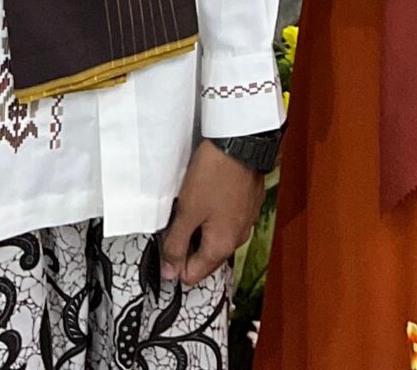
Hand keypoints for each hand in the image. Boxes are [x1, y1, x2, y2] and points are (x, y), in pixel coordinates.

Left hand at [160, 141, 262, 286]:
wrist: (242, 140)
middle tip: (177, 218)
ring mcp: (246, 221)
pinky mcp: (249, 204)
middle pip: (205, 258)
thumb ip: (176, 245)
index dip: (173, 262)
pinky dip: (215, 213)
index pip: (191, 276)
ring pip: (216, 237)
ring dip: (202, 227)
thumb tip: (169, 274)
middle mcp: (238, 239)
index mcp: (222, 247)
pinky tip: (208, 193)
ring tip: (192, 203)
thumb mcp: (187, 212)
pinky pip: (227, 220)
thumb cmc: (214, 175)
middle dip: (188, 244)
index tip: (167, 238)